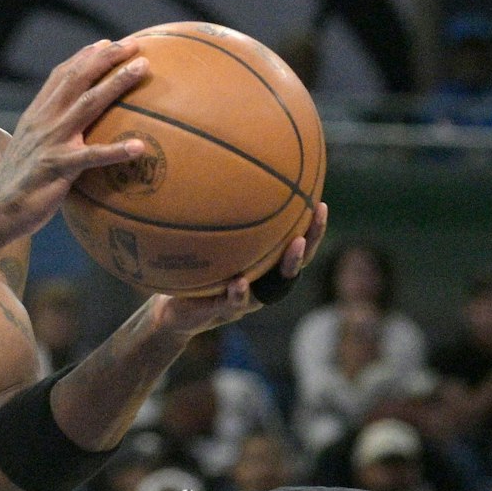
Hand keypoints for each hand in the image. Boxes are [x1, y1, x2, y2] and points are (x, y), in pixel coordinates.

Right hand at [0, 39, 151, 238]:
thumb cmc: (18, 185)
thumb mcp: (30, 149)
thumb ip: (48, 134)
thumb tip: (73, 133)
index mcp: (36, 115)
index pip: (61, 76)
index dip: (84, 57)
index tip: (106, 43)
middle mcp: (44, 121)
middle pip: (78, 78)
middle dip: (106, 57)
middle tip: (133, 45)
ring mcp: (51, 141)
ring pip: (88, 104)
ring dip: (116, 83)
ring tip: (142, 69)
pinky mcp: (57, 166)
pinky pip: (92, 156)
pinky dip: (116, 151)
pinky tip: (139, 147)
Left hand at [140, 202, 328, 340]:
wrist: (171, 309)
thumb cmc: (195, 271)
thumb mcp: (208, 245)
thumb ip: (220, 224)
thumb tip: (225, 179)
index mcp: (262, 269)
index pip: (294, 247)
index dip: (311, 229)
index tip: (320, 204)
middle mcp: (261, 285)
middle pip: (295, 265)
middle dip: (310, 240)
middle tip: (317, 216)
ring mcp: (245, 301)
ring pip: (274, 287)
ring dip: (288, 264)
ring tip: (295, 244)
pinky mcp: (221, 311)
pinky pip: (234, 303)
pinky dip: (238, 293)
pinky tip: (239, 281)